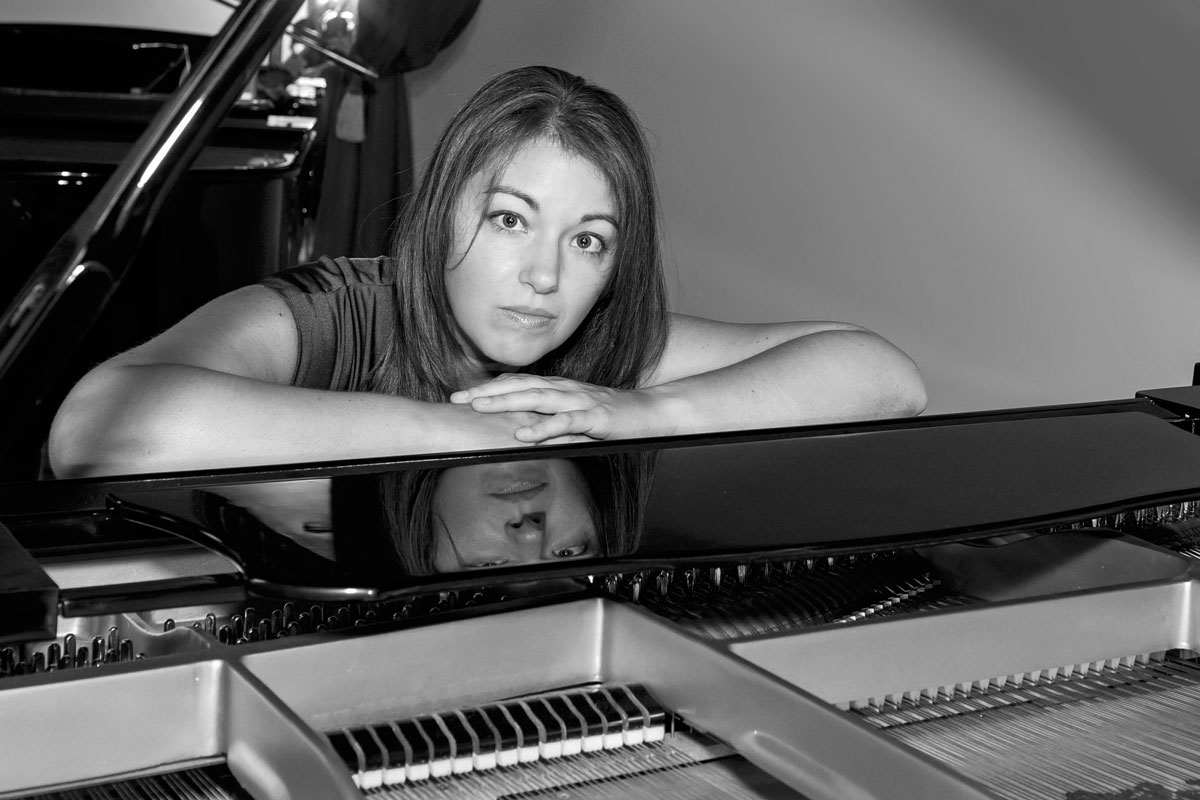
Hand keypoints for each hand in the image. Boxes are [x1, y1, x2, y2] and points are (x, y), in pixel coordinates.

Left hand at [450, 374, 661, 443]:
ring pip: (537, 399)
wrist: (650, 412)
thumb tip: (523, 429)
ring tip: (480, 408)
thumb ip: (551, 419)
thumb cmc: (613, 416)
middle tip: (459, 400)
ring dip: (506, 403)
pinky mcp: (594, 418)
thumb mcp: (576, 416)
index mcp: (559, 388)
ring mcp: (579, 401)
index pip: (519, 383)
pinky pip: (565, 422)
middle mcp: (565, 389)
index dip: (490, 387)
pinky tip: (524, 435)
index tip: (464, 395)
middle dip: (487, 392)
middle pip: (520, 386)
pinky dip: (543, 428)